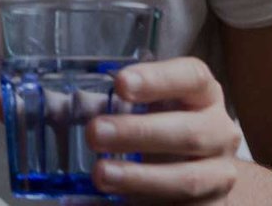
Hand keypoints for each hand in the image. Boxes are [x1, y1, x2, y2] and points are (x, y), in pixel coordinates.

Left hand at [84, 57, 240, 202]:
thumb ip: (108, 104)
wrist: (200, 173)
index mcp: (202, 95)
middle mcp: (218, 132)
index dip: (158, 78)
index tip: (120, 83)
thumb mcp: (144, 110)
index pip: (192, 77)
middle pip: (188, 132)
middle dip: (139, 133)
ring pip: (187, 179)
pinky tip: (102, 204)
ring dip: (139, 178)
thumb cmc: (163, 129)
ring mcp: (219, 174)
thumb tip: (52, 108)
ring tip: (100, 174)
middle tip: (95, 132)